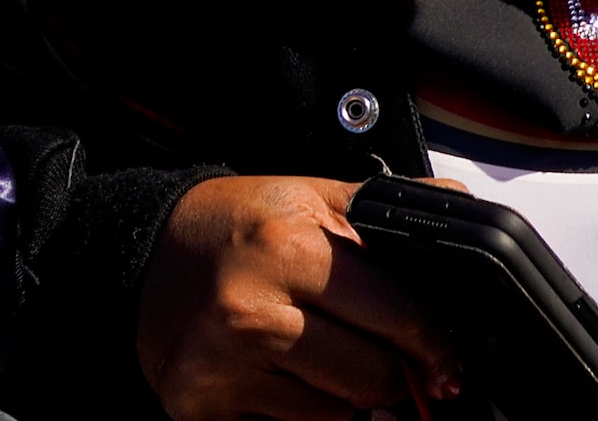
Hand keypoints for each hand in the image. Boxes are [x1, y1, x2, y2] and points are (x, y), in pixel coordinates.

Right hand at [137, 174, 463, 419]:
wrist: (138, 252)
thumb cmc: (228, 226)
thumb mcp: (304, 198)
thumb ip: (383, 211)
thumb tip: (460, 209)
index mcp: (284, 249)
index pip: (400, 318)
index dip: (434, 342)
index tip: (443, 357)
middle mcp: (249, 309)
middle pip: (376, 378)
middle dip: (387, 369)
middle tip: (368, 347)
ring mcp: (223, 364)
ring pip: (341, 414)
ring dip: (343, 394)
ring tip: (312, 354)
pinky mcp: (203, 407)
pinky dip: (302, 411)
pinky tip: (279, 375)